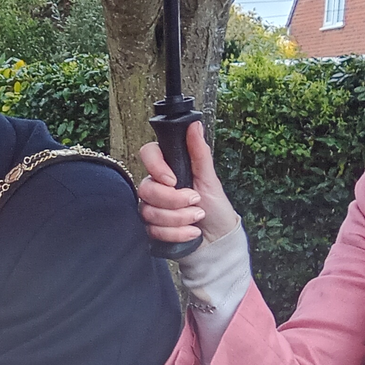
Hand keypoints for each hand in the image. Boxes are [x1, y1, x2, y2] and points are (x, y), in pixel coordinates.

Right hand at [136, 120, 239, 245]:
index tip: (173, 180)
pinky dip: (176, 234)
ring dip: (179, 219)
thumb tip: (194, 125)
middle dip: (174, 201)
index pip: (148, 154)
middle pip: (146, 189)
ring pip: (149, 212)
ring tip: (197, 219)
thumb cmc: (216, 208)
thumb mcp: (210, 179)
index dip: (156, 167)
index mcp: (169, 169)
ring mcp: (151, 208)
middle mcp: (156, 187)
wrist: (218, 240)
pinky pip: (152, 231)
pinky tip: (190, 233)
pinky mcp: (151, 230)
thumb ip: (199, 153)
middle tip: (195, 202)